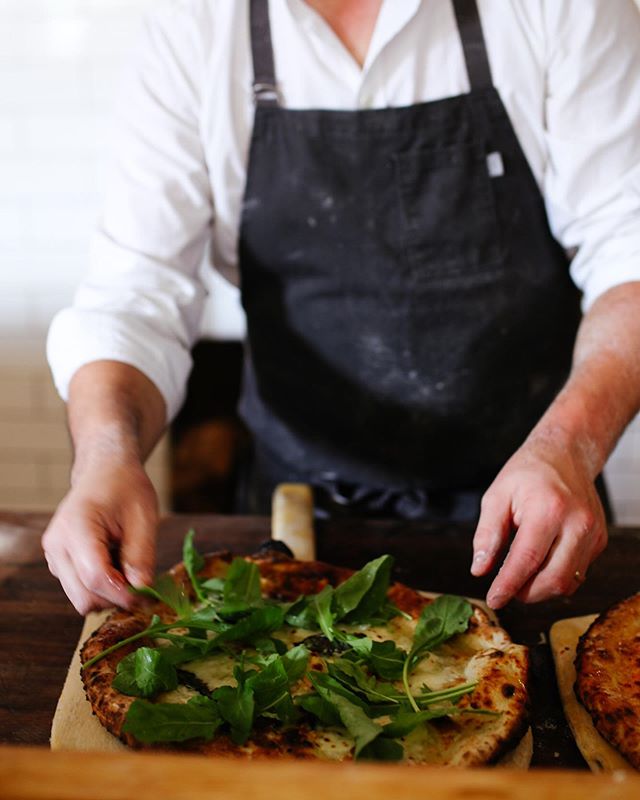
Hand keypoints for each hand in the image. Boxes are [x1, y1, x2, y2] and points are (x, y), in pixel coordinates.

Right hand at [42, 456, 157, 614]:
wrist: (104, 472)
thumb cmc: (125, 487)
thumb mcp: (143, 516)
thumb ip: (141, 555)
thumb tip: (142, 590)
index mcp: (76, 526)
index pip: (95, 577)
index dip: (123, 594)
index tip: (147, 597)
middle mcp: (56, 545)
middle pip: (84, 597)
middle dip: (116, 598)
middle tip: (143, 584)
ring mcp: (54, 556)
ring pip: (81, 598)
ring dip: (109, 593)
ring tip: (128, 565)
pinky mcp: (58, 563)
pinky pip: (80, 589)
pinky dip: (101, 587)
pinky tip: (115, 563)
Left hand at [470, 433, 607, 608]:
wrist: (564, 455)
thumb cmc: (527, 473)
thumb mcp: (496, 496)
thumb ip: (487, 535)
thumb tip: (479, 569)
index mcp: (548, 509)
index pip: (527, 560)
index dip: (508, 585)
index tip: (493, 599)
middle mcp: (577, 523)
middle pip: (553, 579)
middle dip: (525, 593)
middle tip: (505, 588)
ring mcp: (593, 533)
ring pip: (568, 582)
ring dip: (541, 589)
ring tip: (520, 576)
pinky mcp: (599, 540)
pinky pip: (577, 573)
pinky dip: (555, 578)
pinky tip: (540, 564)